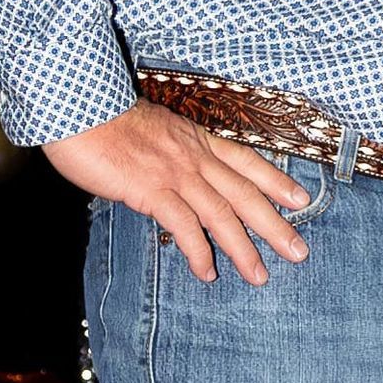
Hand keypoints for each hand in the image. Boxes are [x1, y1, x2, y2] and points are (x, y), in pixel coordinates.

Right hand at [45, 103, 314, 285]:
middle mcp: (194, 157)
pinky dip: (198, 251)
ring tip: (260, 275)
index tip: (302, 199)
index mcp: (196, 140)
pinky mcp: (152, 189)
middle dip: (275, 224)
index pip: (246, 162)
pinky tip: (207, 273)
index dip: (276, 181)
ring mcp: (176, 173)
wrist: (80, 106)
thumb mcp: (152, 132)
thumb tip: (175, 179)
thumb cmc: (105, 119)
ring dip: (244, 248)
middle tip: (299, 252)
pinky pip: (183, 225)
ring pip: (221, 214)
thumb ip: (170, 155)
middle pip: (245, 194)